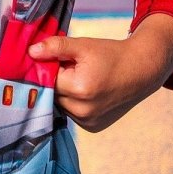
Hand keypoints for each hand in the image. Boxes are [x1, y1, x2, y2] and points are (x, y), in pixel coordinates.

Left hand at [28, 14, 172, 132]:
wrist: (141, 71)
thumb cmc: (112, 55)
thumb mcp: (83, 45)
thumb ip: (56, 47)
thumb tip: (31, 52)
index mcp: (80, 89)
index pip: (47, 80)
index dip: (48, 68)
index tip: (55, 60)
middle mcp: (83, 110)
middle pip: (53, 94)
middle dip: (56, 81)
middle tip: (70, 68)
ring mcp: (88, 121)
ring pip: (60, 105)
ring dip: (64, 93)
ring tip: (81, 79)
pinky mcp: (92, 127)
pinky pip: (71, 114)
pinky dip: (73, 103)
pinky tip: (86, 91)